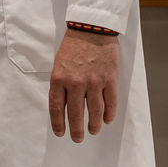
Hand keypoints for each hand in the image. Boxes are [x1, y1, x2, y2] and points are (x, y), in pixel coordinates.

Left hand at [48, 28, 119, 142]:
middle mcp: (75, 83)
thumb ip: (60, 83)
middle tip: (77, 138)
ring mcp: (94, 82)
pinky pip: (110, 102)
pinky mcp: (109, 79)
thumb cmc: (73, 45)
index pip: (57, 108)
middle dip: (76, 130)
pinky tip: (107, 119)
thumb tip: (64, 105)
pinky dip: (109, 114)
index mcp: (59, 78)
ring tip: (93, 130)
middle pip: (76, 114)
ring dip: (94, 125)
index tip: (60, 133)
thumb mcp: (59, 63)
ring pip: (95, 112)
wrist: (91, 28)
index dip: (58, 123)